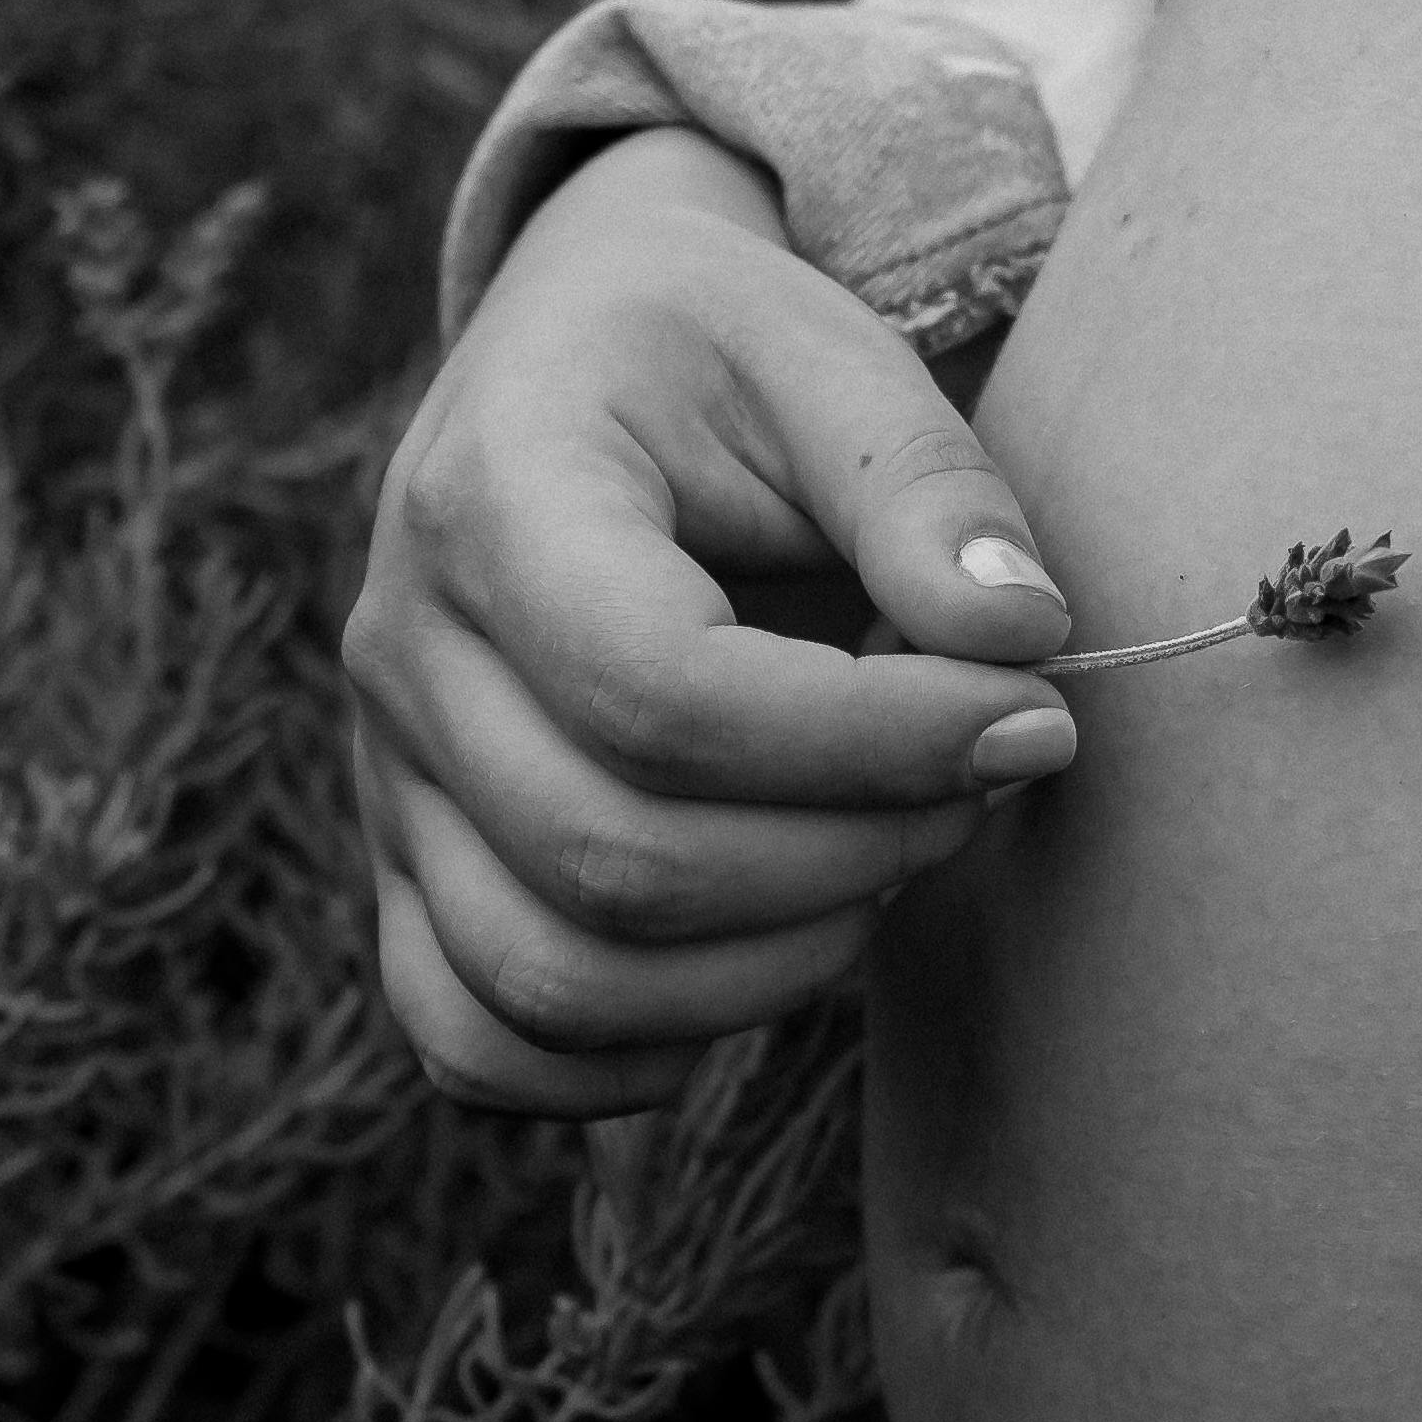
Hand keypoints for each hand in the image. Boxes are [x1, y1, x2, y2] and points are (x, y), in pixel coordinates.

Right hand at [345, 126, 1078, 1115]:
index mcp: (495, 496)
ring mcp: (392, 781)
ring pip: (554, 983)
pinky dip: (626, 1065)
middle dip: (846, 859)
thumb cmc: (718, 362)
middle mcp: (407, 653)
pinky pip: (475, 1044)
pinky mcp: (410, 871)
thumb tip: (1021, 634)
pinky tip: (758, 968)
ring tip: (887, 864)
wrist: (574, 363)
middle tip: (979, 789)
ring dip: (769, 971)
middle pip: (615, 862)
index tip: (1030, 715)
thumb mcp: (831, 356)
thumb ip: (929, 487)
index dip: (871, 744)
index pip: (661, 695)